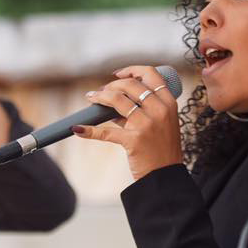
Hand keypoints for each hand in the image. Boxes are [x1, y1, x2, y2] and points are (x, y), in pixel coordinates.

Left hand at [70, 64, 182, 180]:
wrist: (165, 177)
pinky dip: (89, 131)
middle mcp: (159, 110)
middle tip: (100, 92)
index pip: (150, 74)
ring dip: (99, 97)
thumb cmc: (162, 150)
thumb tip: (113, 102)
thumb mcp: (162, 124)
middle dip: (110, 86)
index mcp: (168, 103)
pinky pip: (106, 132)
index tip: (116, 74)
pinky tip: (78, 129)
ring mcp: (147, 124)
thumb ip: (144, 110)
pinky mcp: (134, 140)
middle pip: (130, 85)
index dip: (131, 70)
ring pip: (117, 100)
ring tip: (90, 99)